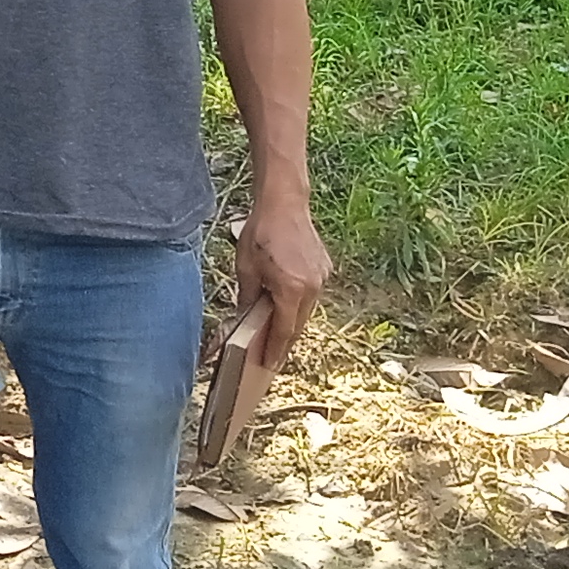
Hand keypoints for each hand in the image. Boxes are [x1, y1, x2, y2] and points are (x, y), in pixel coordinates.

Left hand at [232, 201, 329, 367]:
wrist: (284, 203)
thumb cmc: (261, 232)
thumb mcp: (246, 268)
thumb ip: (247, 298)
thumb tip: (245, 319)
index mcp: (291, 289)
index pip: (284, 330)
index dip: (276, 350)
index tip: (269, 365)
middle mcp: (312, 287)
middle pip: (297, 324)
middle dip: (284, 341)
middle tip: (271, 356)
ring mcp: (321, 278)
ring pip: (305, 311)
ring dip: (291, 321)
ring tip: (276, 333)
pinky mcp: (324, 269)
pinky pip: (310, 294)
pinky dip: (298, 303)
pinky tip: (285, 304)